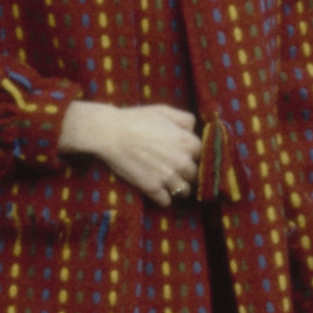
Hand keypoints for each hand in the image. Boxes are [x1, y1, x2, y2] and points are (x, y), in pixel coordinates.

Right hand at [58, 101, 200, 205]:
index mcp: (188, 142)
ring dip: (178, 187)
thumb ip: (185, 119)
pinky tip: (157, 190)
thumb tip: (194, 129)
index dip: (192, 154)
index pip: (202, 154)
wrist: (111, 133)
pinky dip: (163, 198)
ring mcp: (168, 177)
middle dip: (187, 172)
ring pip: (184, 191)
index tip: (183, 154)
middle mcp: (182, 161)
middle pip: (195, 175)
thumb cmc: (137, 118)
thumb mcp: (164, 110)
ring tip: (169, 182)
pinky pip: (166, 201)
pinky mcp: (152, 188)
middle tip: (175, 169)